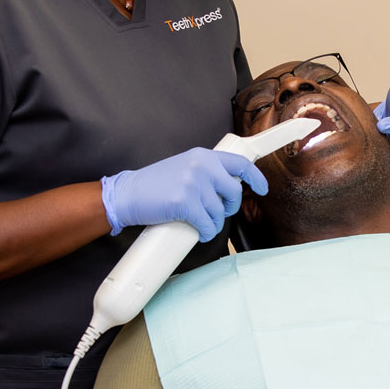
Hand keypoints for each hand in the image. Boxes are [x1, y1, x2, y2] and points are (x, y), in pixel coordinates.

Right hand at [101, 147, 267, 241]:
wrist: (127, 194)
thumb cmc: (153, 185)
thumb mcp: (183, 168)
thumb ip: (205, 173)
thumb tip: (227, 189)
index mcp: (203, 156)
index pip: (240, 164)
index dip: (255, 178)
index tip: (262, 188)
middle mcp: (201, 166)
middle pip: (234, 193)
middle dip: (228, 207)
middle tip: (217, 213)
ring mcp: (194, 183)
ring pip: (219, 213)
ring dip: (212, 224)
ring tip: (199, 222)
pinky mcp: (186, 202)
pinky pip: (207, 225)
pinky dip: (204, 233)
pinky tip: (197, 232)